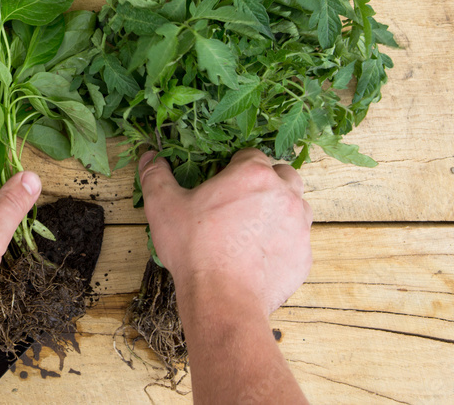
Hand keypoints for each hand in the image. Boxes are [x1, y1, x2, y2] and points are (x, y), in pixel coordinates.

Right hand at [138, 148, 312, 315]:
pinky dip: (282, 241)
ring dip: (278, 209)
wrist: (223, 300)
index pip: (251, 154)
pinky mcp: (303, 256)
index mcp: (253, 175)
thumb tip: (150, 157)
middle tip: (238, 200)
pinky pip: (297, 239)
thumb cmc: (194, 249)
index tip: (221, 181)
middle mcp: (284, 195)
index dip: (233, 165)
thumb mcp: (163, 206)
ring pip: (296, 205)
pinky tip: (257, 254)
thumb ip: (156, 176)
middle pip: (282, 175)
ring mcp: (299, 226)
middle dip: (264, 182)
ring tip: (250, 226)